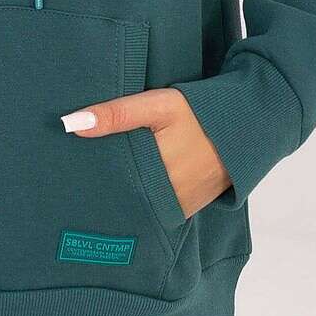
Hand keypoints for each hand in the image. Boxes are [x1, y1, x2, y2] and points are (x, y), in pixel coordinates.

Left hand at [61, 87, 231, 218]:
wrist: (247, 124)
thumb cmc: (200, 111)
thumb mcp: (157, 105)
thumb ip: (116, 114)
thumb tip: (72, 124)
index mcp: (155, 174)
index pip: (110, 187)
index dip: (89, 183)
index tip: (68, 179)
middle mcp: (168, 198)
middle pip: (124, 200)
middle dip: (103, 192)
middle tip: (76, 184)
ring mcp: (180, 206)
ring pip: (141, 207)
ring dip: (125, 198)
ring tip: (96, 190)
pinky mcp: (190, 207)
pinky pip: (159, 210)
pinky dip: (145, 201)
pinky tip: (130, 190)